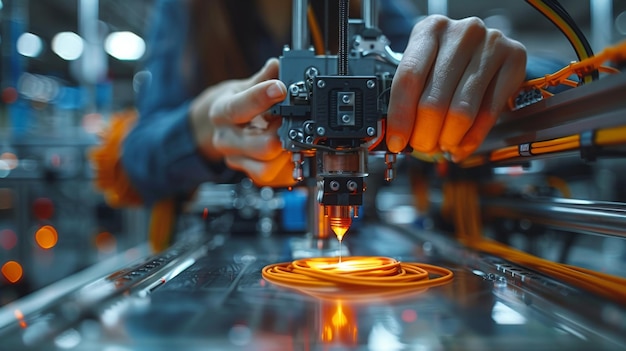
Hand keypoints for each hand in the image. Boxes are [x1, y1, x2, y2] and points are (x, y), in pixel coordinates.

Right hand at [190, 58, 294, 185]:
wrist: (219, 127)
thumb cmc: (233, 104)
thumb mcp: (243, 86)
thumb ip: (263, 77)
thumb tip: (279, 64)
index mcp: (222, 112)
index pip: (239, 107)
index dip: (261, 97)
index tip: (281, 88)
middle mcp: (226, 139)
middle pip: (262, 145)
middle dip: (284, 133)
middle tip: (295, 120)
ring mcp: (236, 158)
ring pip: (267, 167)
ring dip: (286, 153)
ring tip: (291, 136)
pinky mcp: (247, 171)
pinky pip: (270, 176)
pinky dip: (285, 166)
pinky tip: (288, 152)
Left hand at [386, 15, 526, 161]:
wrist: (487, 47)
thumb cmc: (449, 59)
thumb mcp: (424, 67)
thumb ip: (410, 97)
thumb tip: (397, 138)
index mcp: (430, 30)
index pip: (409, 78)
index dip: (400, 117)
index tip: (396, 142)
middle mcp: (461, 33)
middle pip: (434, 100)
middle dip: (424, 135)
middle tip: (423, 147)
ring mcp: (490, 44)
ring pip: (462, 111)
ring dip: (448, 139)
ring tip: (443, 146)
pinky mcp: (514, 60)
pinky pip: (489, 113)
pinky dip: (472, 138)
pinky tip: (461, 146)